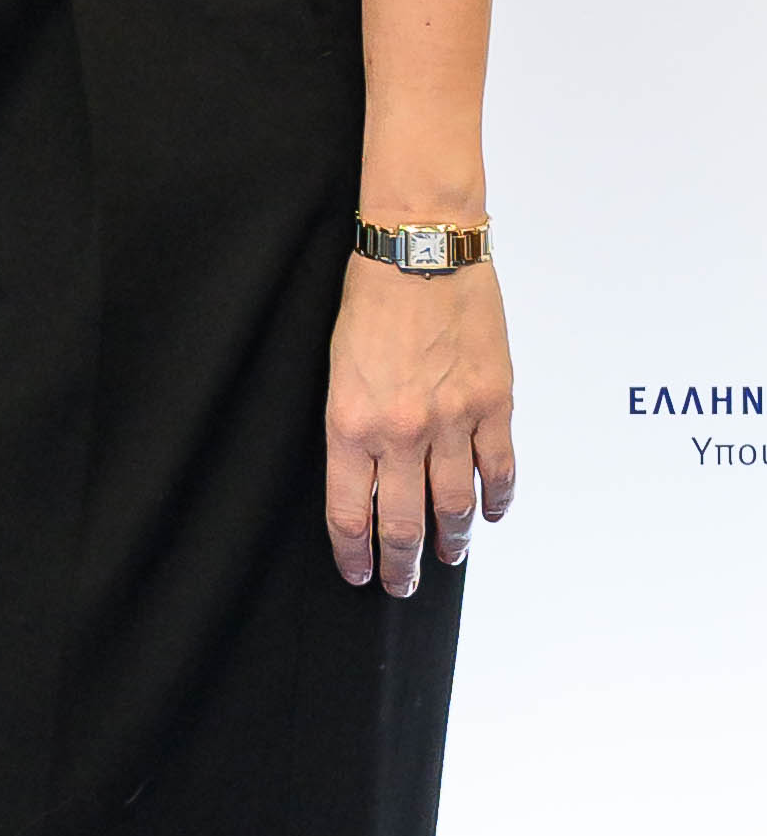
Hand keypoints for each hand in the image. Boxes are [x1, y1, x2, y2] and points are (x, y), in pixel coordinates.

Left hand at [329, 244, 512, 601]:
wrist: (421, 249)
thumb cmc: (370, 301)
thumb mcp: (337, 370)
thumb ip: (353, 428)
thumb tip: (369, 477)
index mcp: (350, 424)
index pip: (350, 514)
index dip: (354, 555)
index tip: (359, 574)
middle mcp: (400, 432)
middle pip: (403, 525)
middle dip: (402, 565)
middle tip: (403, 585)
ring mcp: (452, 421)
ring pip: (454, 507)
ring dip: (452, 541)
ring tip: (448, 556)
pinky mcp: (494, 404)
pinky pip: (499, 469)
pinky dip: (497, 500)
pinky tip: (491, 514)